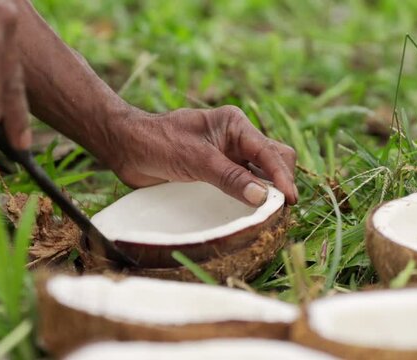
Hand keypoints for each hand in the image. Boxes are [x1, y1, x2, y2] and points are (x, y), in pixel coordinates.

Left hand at [107, 106, 297, 206]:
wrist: (127, 147)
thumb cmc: (158, 142)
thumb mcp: (195, 159)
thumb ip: (229, 177)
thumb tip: (261, 196)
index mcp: (235, 125)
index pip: (269, 151)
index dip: (282, 176)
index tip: (289, 201)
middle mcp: (236, 139)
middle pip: (274, 158)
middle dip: (281, 181)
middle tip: (281, 209)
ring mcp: (228, 156)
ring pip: (262, 172)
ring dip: (268, 190)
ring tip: (272, 214)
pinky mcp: (218, 172)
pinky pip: (244, 183)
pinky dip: (252, 196)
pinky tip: (252, 211)